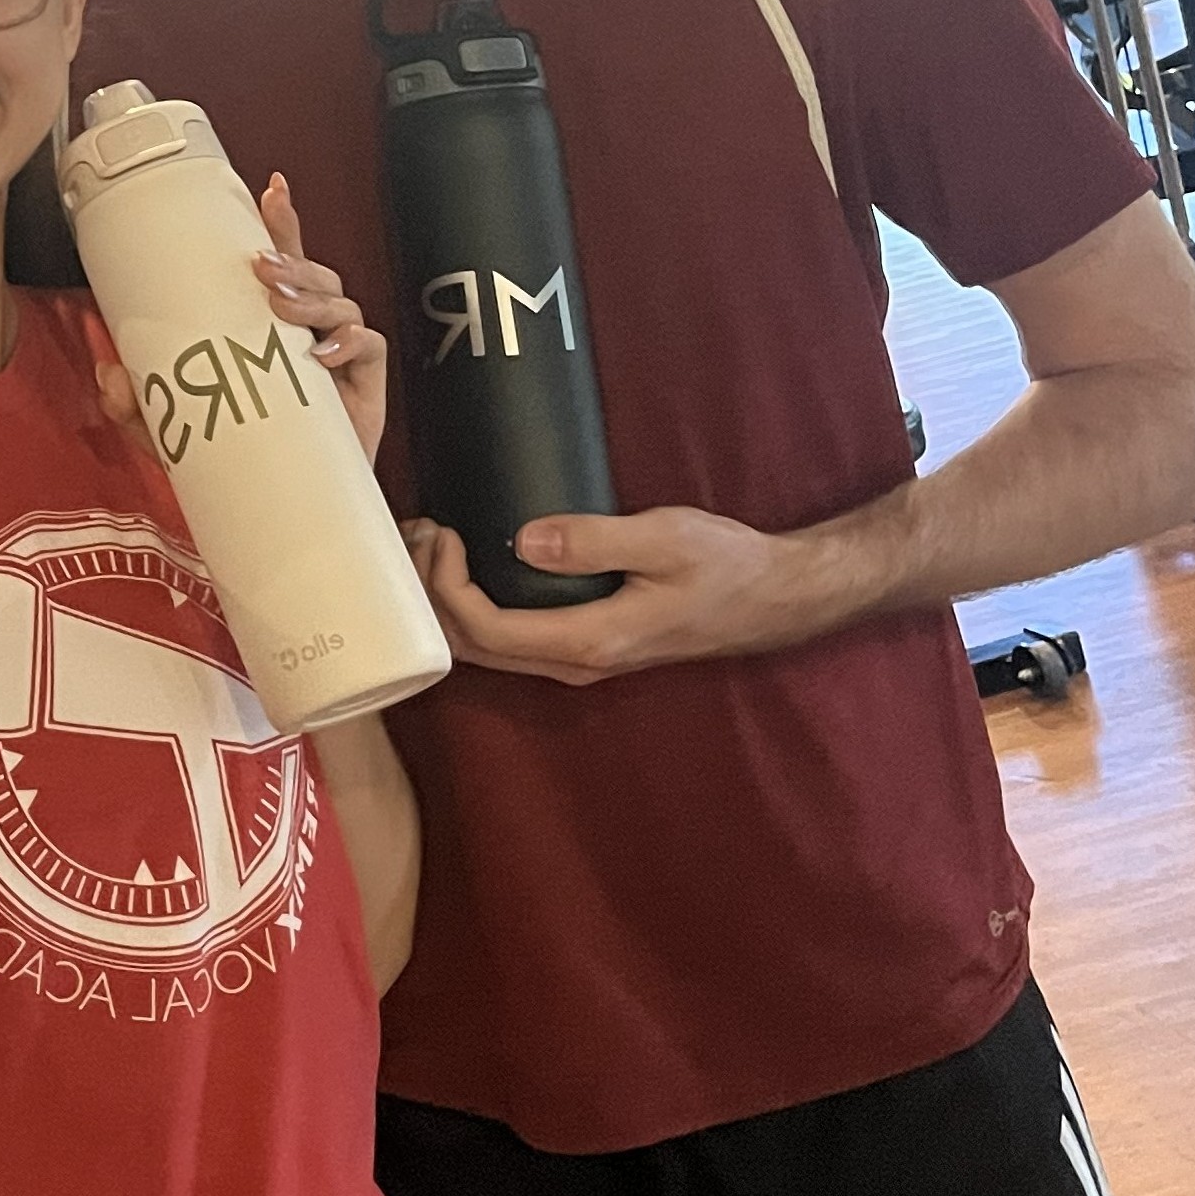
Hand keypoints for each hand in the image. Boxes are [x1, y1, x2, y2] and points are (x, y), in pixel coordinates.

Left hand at [90, 173, 387, 462]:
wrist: (285, 516)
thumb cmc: (242, 457)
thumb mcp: (177, 429)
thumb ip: (139, 404)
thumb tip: (108, 373)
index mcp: (273, 327)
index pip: (282, 263)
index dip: (281, 224)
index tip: (270, 190)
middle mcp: (311, 332)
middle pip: (314, 273)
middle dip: (291, 260)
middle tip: (258, 268)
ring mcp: (341, 358)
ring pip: (340, 302)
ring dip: (312, 295)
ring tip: (280, 305)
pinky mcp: (365, 387)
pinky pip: (368, 347)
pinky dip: (348, 343)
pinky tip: (321, 354)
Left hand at [403, 505, 824, 686]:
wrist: (774, 596)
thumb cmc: (726, 565)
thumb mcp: (665, 538)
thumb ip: (594, 541)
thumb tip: (524, 541)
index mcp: (588, 642)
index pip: (485, 629)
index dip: (447, 585)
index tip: (446, 532)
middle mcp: (575, 663)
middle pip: (472, 647)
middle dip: (432, 594)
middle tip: (420, 532)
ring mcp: (579, 660)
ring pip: (487, 648)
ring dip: (448, 602)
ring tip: (431, 544)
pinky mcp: (585, 645)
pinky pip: (510, 638)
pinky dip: (475, 606)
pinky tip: (468, 565)